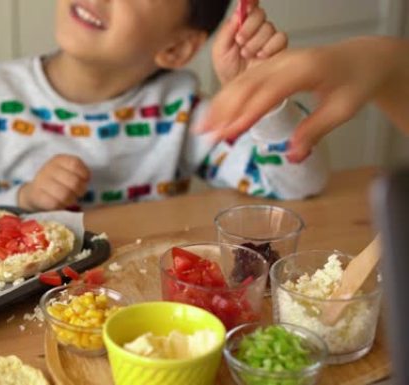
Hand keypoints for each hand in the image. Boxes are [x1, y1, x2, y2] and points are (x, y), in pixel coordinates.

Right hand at [18, 154, 90, 210]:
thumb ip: (78, 173)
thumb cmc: (57, 182)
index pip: (75, 164)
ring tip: (71, 200)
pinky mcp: (37, 195)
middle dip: (80, 190)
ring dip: (71, 200)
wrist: (34, 192)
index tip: (85, 181)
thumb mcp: (66, 171)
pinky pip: (55, 203)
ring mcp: (41, 181)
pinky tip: (62, 204)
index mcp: (59, 160)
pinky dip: (61, 206)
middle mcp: (49, 168)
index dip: (84, 175)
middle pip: (73, 181)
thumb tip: (87, 181)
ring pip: (65, 194)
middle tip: (79, 194)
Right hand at [198, 37, 408, 161]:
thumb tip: (292, 156)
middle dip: (224, 112)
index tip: (230, 133)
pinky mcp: (267, 66)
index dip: (247, 113)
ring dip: (219, 106)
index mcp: (305, 69)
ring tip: (202, 130)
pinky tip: (214, 115)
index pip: (269, 92)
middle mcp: (284, 61)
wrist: (359, 59)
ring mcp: (273, 61)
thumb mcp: (341, 111)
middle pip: (246, 85)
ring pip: (238, 82)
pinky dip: (226, 98)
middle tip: (206, 137)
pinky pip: (242, 81)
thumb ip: (314, 132)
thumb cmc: (353, 83)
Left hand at [212, 0, 287, 85]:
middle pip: (259, 14)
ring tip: (247, 54)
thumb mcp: (219, 50)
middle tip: (240, 41)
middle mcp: (255, 29)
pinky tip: (260, 56)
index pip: (248, 7)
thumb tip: (237, 14)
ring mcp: (267, 38)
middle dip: (248, 27)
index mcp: (240, 25)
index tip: (248, 2)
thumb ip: (227, 31)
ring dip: (256, 42)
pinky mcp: (278, 48)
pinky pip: (280, 38)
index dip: (250, 2)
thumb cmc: (228, 70)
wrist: (238, 88)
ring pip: (269, 27)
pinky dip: (269, 47)